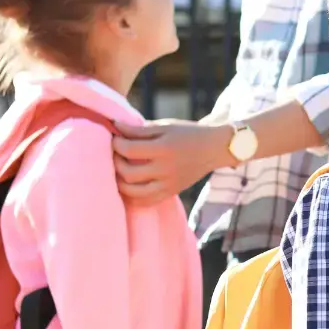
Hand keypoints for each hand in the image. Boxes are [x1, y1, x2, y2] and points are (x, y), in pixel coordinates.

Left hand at [112, 118, 232, 205]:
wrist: (213, 149)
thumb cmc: (188, 134)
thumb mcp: (166, 126)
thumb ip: (139, 129)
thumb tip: (115, 127)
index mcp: (164, 149)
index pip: (129, 150)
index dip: (116, 143)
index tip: (115, 138)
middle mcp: (165, 169)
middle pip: (128, 173)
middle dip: (116, 162)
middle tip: (116, 154)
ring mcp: (168, 184)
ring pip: (133, 192)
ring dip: (120, 182)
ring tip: (120, 170)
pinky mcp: (170, 193)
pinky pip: (145, 202)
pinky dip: (132, 196)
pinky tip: (129, 185)